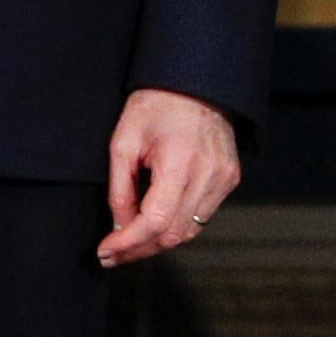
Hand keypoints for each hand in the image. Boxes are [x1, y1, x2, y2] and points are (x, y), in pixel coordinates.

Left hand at [100, 87, 240, 266]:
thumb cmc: (156, 105)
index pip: (154, 221)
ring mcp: (223, 179)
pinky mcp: (229, 179)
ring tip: (132, 242)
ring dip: (158, 242)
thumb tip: (120, 227)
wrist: (195, 83)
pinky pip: (202, 216)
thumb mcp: (124, 142)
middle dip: (139, 249)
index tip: (106, 251)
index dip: (128, 242)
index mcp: (179, 161)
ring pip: (189, 232)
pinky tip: (158, 221)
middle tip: (113, 253)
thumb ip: (120, 189)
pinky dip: (178, 225)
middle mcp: (207, 174)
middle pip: (173, 234)